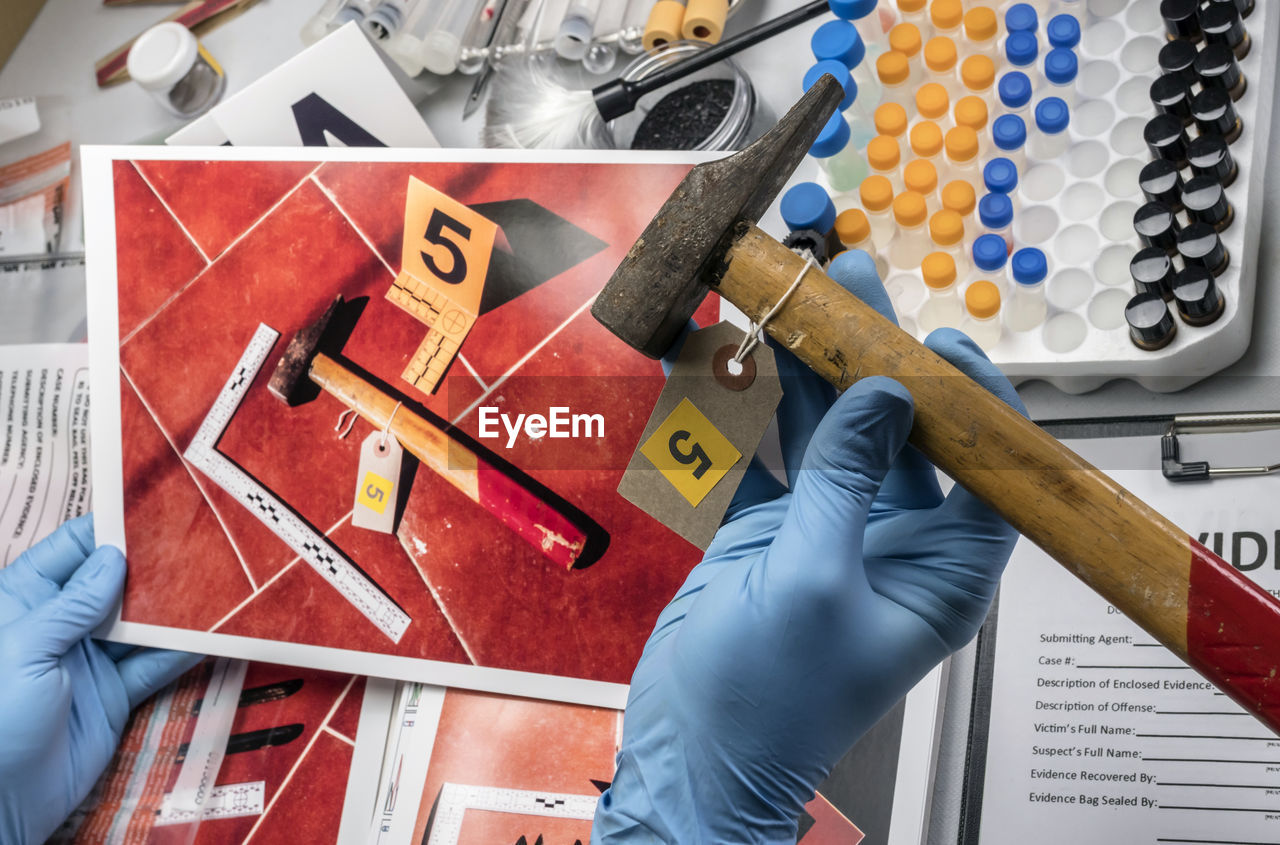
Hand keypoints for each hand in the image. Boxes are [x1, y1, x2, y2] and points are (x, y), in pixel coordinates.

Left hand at [0, 515, 202, 844]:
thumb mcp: (25, 650)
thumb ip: (72, 604)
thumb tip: (114, 556)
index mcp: (26, 600)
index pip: (71, 549)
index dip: (111, 528)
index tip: (155, 510)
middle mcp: (61, 623)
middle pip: (115, 581)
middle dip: (154, 564)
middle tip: (202, 541)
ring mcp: (90, 658)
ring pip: (141, 621)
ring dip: (176, 607)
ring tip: (219, 581)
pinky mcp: (115, 693)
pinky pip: (155, 665)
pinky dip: (185, 651)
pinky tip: (214, 632)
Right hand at [594, 250, 1025, 842]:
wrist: (687, 759)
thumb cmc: (767, 707)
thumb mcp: (813, 584)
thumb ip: (845, 482)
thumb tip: (885, 397)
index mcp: (938, 573)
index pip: (984, 470)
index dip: (969, 399)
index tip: (934, 340)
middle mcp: (890, 545)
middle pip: (894, 432)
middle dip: (866, 358)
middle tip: (844, 287)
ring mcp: (825, 535)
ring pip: (822, 435)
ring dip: (798, 370)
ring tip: (780, 299)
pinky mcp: (766, 535)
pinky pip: (759, 458)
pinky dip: (736, 413)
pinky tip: (715, 363)